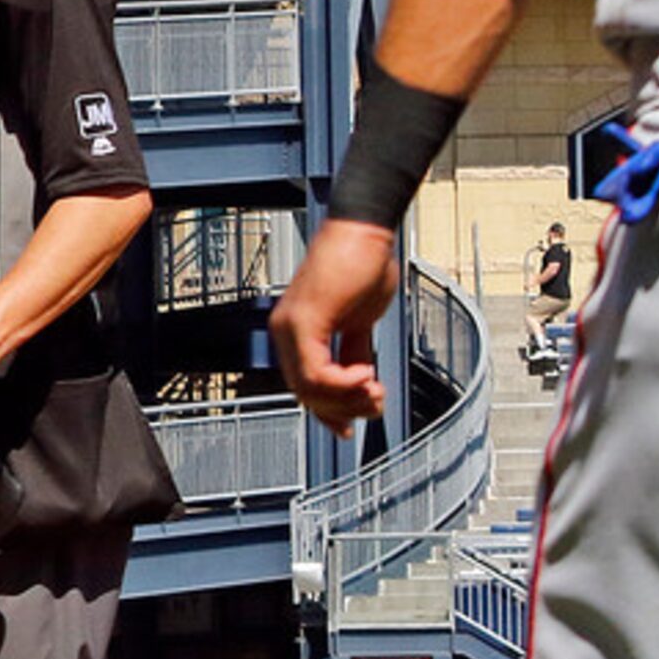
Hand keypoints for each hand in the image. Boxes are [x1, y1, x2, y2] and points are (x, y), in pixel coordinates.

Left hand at [270, 219, 397, 437]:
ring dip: (348, 399)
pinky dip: (343, 382)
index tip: (350, 427)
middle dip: (344, 409)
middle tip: (374, 405)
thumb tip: (360, 381)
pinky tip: (366, 375)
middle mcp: (284, 332)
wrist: (363, 231)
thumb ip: (354, 352)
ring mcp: (290, 327)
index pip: (304, 387)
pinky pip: (316, 371)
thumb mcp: (360, 321)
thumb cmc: (362, 266)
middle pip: (306, 394)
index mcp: (295, 334)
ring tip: (374, 392)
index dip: (329, 412)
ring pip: (310, 388)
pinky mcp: (304, 321)